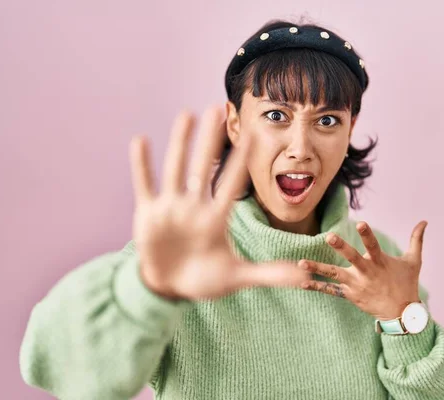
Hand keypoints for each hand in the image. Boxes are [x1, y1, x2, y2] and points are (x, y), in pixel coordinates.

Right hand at [129, 106, 309, 300]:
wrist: (169, 287)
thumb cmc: (204, 280)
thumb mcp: (236, 277)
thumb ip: (268, 273)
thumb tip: (303, 276)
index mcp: (216, 219)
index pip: (231, 185)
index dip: (240, 162)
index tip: (253, 136)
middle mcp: (195, 207)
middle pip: (204, 167)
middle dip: (211, 140)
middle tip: (218, 109)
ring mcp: (172, 208)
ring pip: (176, 169)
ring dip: (180, 143)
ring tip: (186, 115)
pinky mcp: (149, 214)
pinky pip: (145, 185)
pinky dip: (142, 165)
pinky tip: (140, 140)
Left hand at [298, 221, 427, 319]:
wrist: (401, 313)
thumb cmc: (407, 283)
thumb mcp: (414, 261)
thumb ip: (416, 240)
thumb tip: (424, 221)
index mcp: (381, 262)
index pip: (373, 245)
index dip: (367, 234)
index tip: (360, 223)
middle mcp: (367, 273)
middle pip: (352, 258)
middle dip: (341, 248)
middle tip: (329, 236)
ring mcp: (357, 285)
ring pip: (334, 275)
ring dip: (318, 268)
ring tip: (300, 263)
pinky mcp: (350, 295)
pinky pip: (331, 290)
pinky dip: (317, 286)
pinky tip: (302, 283)